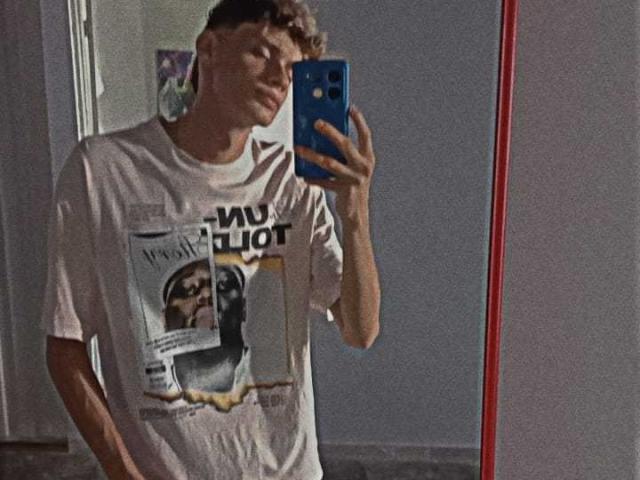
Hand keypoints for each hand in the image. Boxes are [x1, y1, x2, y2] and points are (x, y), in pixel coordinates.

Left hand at [294, 105, 375, 225]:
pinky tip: (303, 175)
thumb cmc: (353, 184)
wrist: (357, 213)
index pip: (365, 135)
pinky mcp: (343, 190)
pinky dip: (313, 178)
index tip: (349, 107)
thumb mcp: (353, 165)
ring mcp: (354, 179)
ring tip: (298, 148)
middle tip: (316, 122)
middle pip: (346, 145)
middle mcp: (363, 167)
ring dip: (312, 155)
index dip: (359, 120)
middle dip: (331, 132)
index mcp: (368, 157)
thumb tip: (324, 132)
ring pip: (330, 163)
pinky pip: (324, 182)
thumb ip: (344, 151)